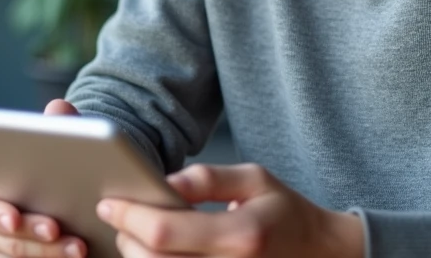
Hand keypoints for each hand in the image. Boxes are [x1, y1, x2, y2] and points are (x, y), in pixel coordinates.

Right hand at [0, 99, 88, 257]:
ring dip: (47, 252)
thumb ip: (57, 123)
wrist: (71, 181)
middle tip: (55, 230)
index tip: (15, 218)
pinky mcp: (16, 257)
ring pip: (15, 254)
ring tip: (78, 246)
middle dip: (29, 233)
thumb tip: (58, 109)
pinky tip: (73, 256)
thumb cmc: (55, 158)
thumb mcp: (58, 136)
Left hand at [96, 162, 364, 257]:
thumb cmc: (286, 214)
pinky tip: (156, 252)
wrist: (321, 255)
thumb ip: (208, 179)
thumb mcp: (255, 179)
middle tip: (121, 216)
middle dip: (127, 237)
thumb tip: (164, 183)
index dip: (130, 215)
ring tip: (137, 235)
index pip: (166, 230)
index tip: (110, 201)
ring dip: (138, 257)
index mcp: (241, 235)